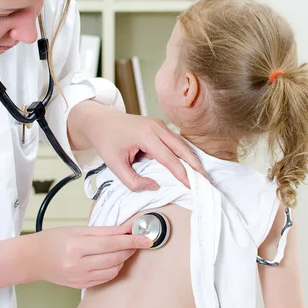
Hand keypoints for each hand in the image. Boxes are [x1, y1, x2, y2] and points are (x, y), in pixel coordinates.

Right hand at [27, 223, 151, 288]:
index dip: (131, 239)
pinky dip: (114, 269)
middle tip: (138, 240)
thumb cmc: (52, 240)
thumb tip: (124, 228)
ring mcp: (79, 277)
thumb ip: (103, 230)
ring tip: (125, 249)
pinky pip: (105, 279)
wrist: (33, 258)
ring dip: (124, 259)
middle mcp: (77, 264)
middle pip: (114, 257)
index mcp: (76, 246)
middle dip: (130, 248)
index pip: (111, 242)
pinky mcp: (80, 285)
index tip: (145, 238)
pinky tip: (114, 260)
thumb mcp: (76, 229)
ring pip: (113, 270)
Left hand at [70, 102, 206, 189]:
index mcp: (145, 135)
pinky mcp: (159, 126)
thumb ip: (133, 181)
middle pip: (182, 147)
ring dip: (192, 159)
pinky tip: (190, 164)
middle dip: (196, 165)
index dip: (182, 173)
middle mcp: (156, 127)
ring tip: (202, 175)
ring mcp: (159, 124)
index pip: (169, 158)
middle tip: (207, 181)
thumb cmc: (106, 141)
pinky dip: (184, 152)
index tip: (192, 186)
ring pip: (181, 143)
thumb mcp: (115, 166)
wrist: (100, 121)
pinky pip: (175, 140)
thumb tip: (155, 186)